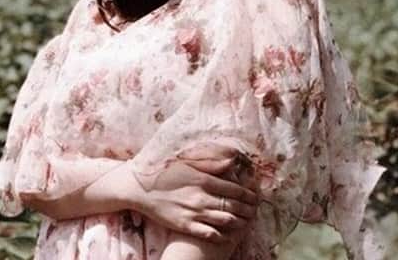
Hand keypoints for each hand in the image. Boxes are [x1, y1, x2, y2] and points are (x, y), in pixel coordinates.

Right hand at [130, 158, 258, 242]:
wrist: (141, 189)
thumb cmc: (164, 171)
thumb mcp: (187, 162)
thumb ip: (211, 162)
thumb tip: (232, 161)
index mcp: (203, 180)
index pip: (234, 189)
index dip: (248, 194)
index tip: (256, 195)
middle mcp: (201, 198)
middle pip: (233, 206)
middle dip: (248, 209)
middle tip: (256, 209)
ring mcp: (194, 213)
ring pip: (225, 221)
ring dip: (240, 222)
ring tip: (247, 221)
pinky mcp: (186, 226)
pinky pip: (210, 234)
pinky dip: (223, 235)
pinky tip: (228, 234)